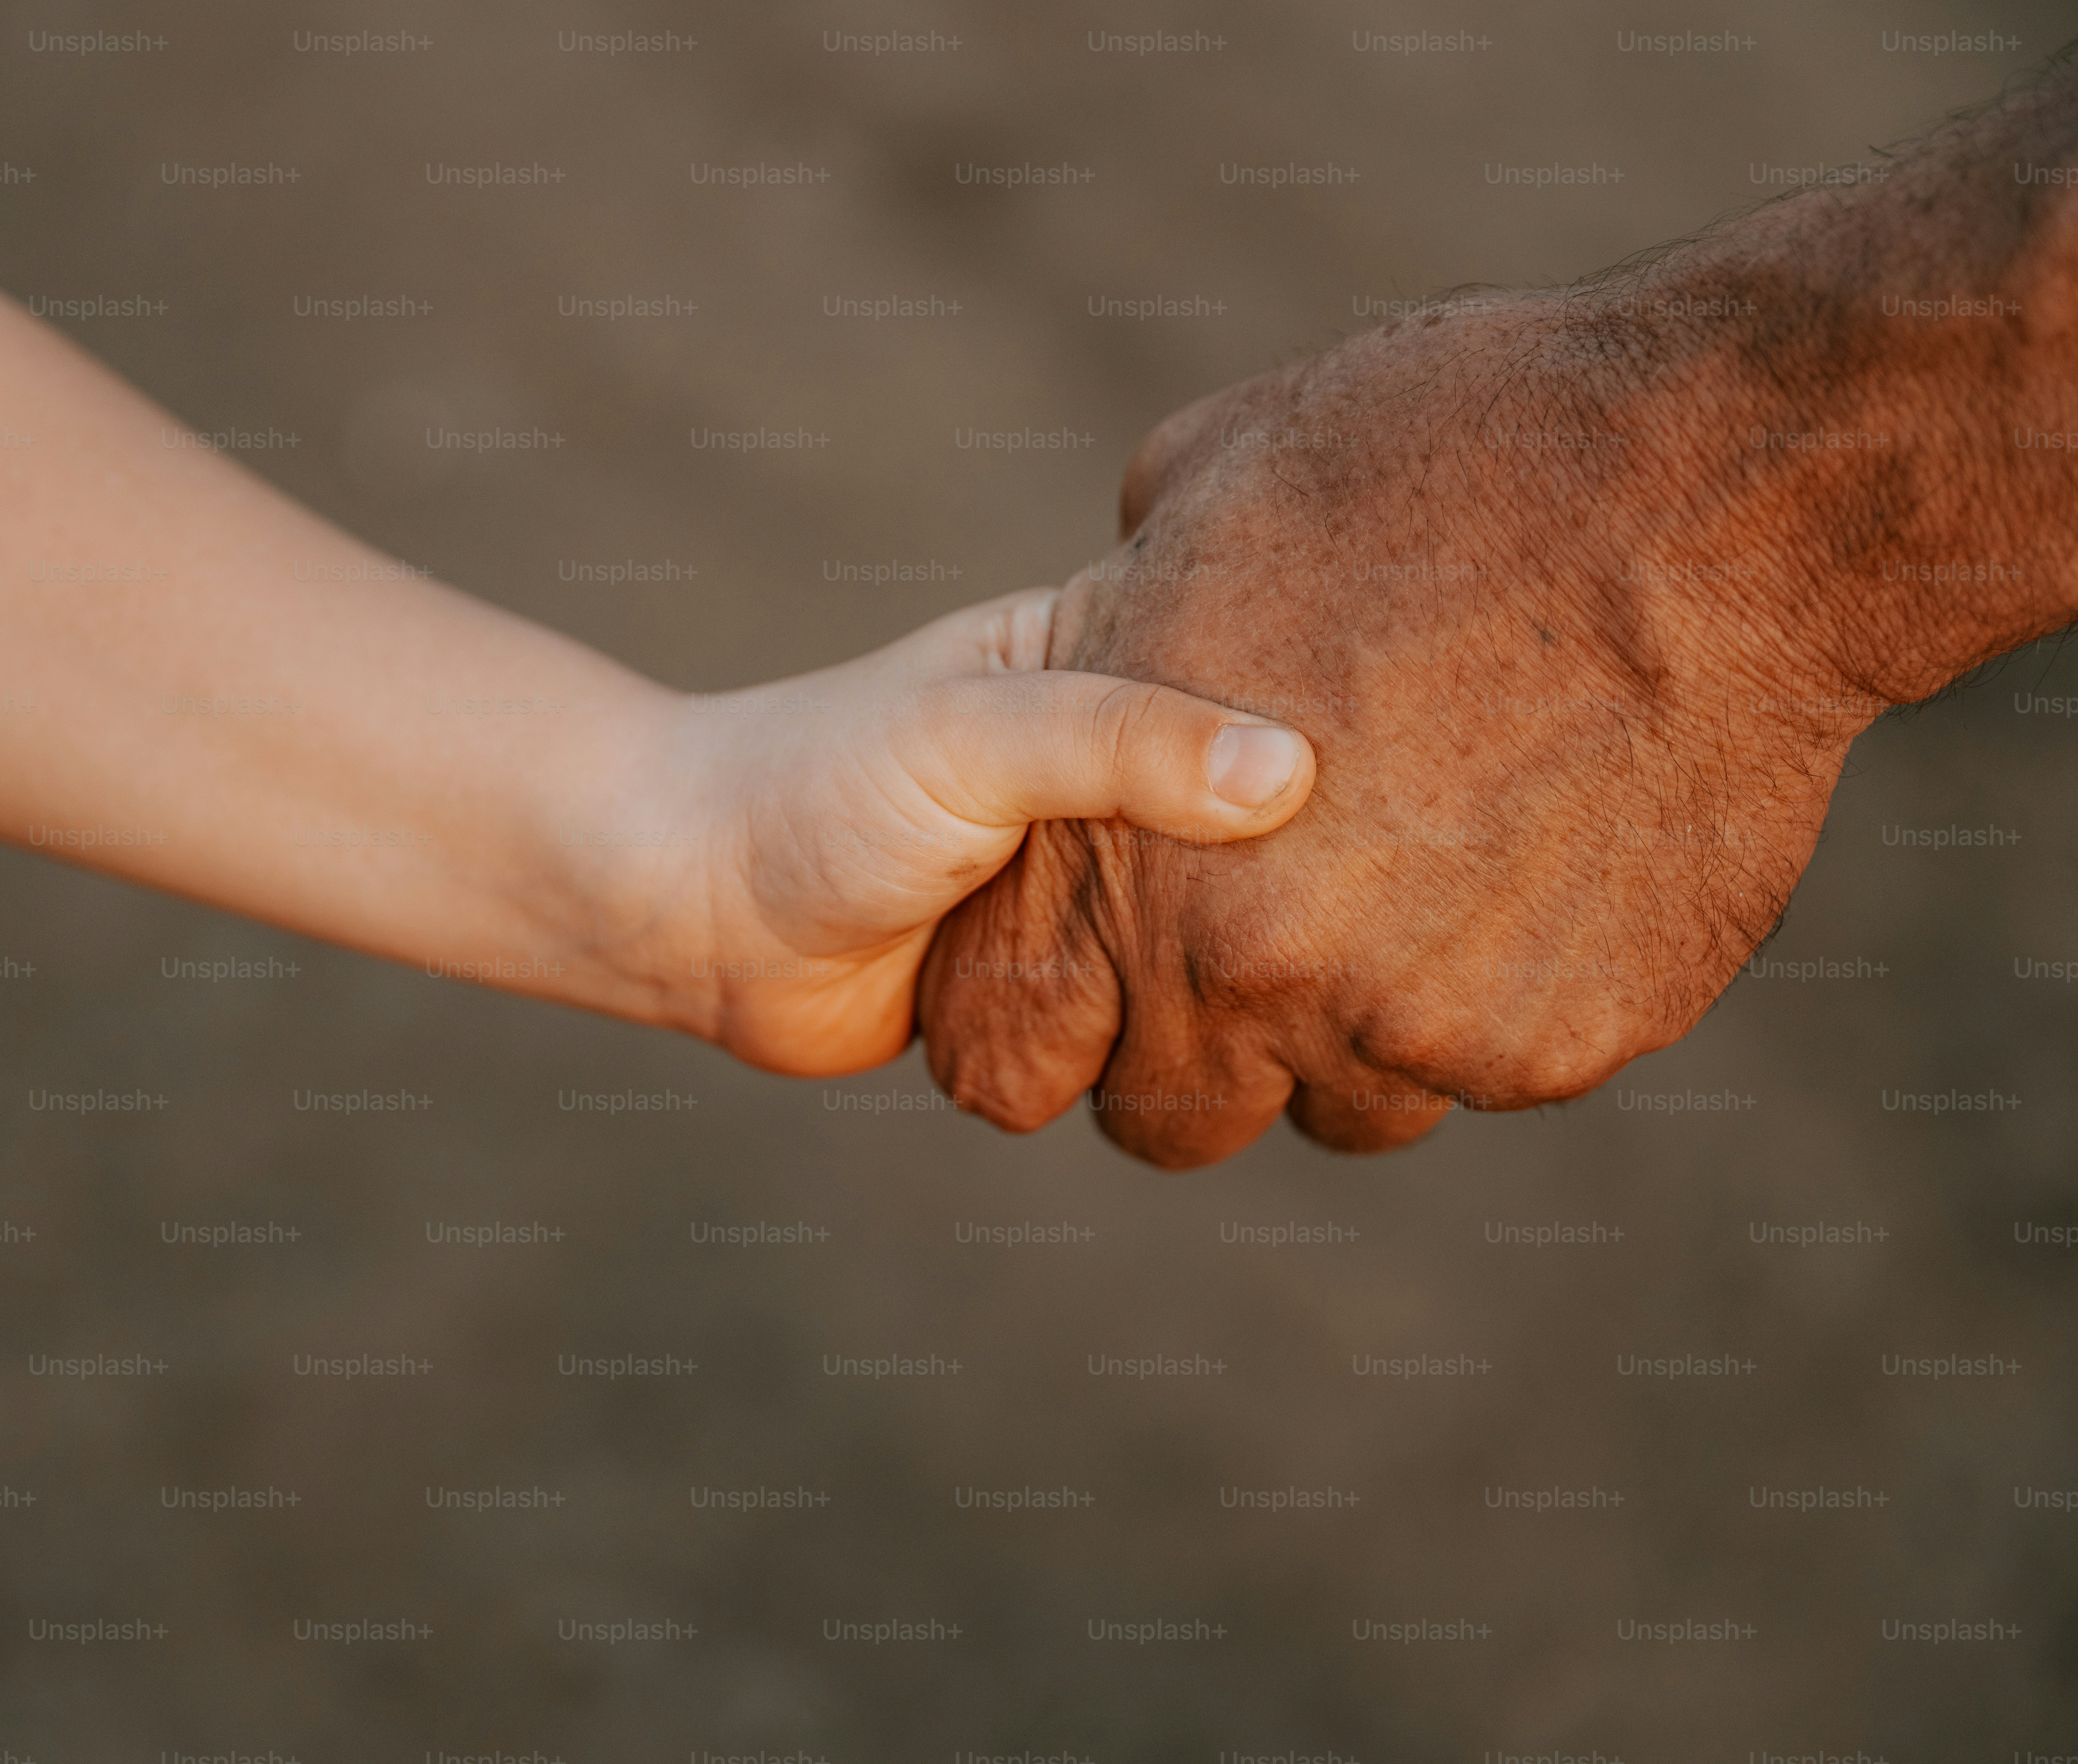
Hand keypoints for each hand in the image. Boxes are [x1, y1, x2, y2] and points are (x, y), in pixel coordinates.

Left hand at [641, 587, 1314, 1076]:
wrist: (690, 908)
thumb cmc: (814, 785)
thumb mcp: (969, 732)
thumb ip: (1120, 740)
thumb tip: (1287, 773)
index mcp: (1118, 672)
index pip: (1279, 707)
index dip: (1335, 757)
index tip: (1387, 809)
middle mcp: (1121, 782)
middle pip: (1267, 856)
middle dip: (1270, 909)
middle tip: (1278, 941)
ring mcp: (1099, 893)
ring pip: (1216, 967)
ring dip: (1197, 1000)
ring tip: (1150, 985)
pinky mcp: (1065, 990)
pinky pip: (1147, 1044)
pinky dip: (1138, 1057)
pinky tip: (1115, 1042)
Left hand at [916, 297, 1863, 1165]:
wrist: (1698, 503)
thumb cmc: (1445, 457)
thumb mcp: (1201, 496)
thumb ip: (1125, 621)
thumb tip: (1106, 633)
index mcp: (1122, 851)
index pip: (1005, 1056)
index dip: (1046, 1028)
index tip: (1091, 993)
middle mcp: (1242, 966)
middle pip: (1171, 1118)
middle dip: (1198, 1059)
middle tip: (1266, 959)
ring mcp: (1398, 1020)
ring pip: (1346, 1108)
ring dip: (1357, 1035)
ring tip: (1418, 898)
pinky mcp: (1542, 1046)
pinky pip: (1486, 1073)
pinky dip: (1501, 1000)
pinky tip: (1539, 874)